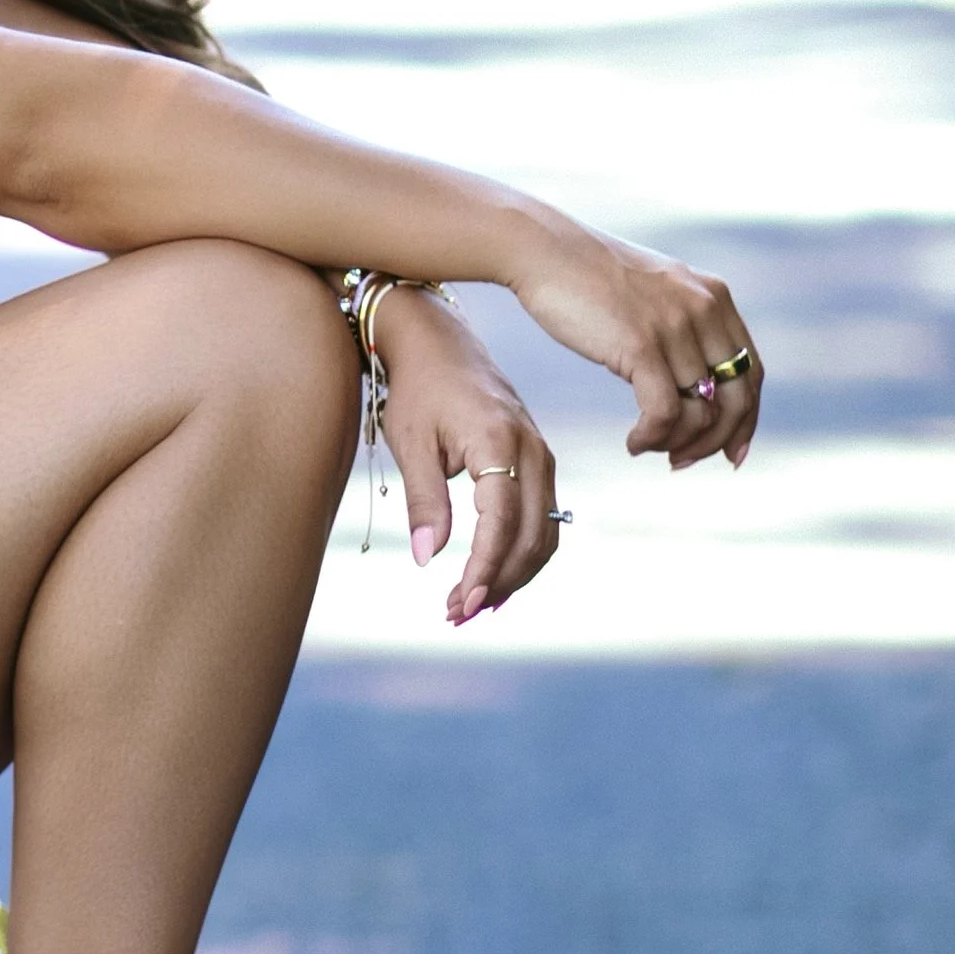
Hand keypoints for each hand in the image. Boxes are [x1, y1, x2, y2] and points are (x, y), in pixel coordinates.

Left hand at [372, 287, 560, 626]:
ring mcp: (541, 455)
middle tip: (457, 614)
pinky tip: (490, 576)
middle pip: (533, 538)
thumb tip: (427, 557)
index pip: (503, 525)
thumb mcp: (411, 442)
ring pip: (543, 534)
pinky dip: (520, 552)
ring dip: (513, 575)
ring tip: (470, 604)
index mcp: (500, 444)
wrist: (437, 339)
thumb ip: (424, 500)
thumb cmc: (417, 386)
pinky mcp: (537, 460)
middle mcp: (532, 451)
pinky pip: (541, 517)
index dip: (485, 571)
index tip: (461, 604)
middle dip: (499, 584)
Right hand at [505, 219, 763, 473]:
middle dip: (715, 441)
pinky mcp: (643, 344)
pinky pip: (665, 413)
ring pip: (701, 413)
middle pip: (737, 398)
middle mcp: (704, 310)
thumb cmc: (588, 277)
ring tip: (646, 447)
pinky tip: (632, 443)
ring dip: (675, 443)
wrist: (544, 249)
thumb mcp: (654, 295)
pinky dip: (652, 438)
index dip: (746, 419)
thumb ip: (683, 327)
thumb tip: (695, 384)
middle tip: (681, 462)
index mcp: (713, 297)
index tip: (729, 453)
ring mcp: (675, 327)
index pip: (752, 372)